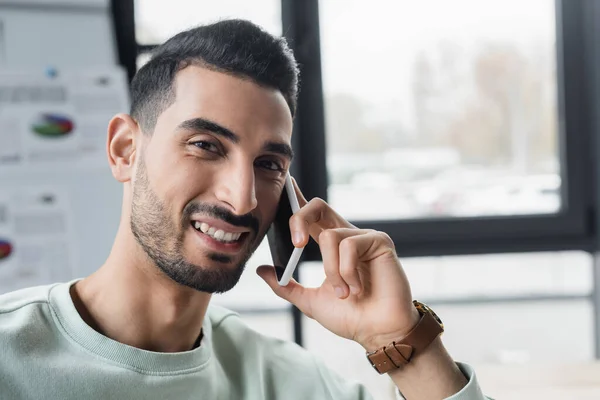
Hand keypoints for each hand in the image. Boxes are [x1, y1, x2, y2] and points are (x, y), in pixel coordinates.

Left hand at [256, 179, 420, 350]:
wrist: (377, 332)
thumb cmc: (350, 317)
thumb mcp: (310, 301)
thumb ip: (285, 286)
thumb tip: (261, 270)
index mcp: (331, 245)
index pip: (311, 215)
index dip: (297, 197)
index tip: (285, 184)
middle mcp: (346, 235)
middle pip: (318, 206)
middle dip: (300, 219)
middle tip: (296, 245)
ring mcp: (364, 237)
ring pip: (330, 237)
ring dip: (331, 271)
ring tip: (343, 293)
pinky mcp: (379, 241)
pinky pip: (350, 245)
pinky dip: (347, 272)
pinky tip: (358, 288)